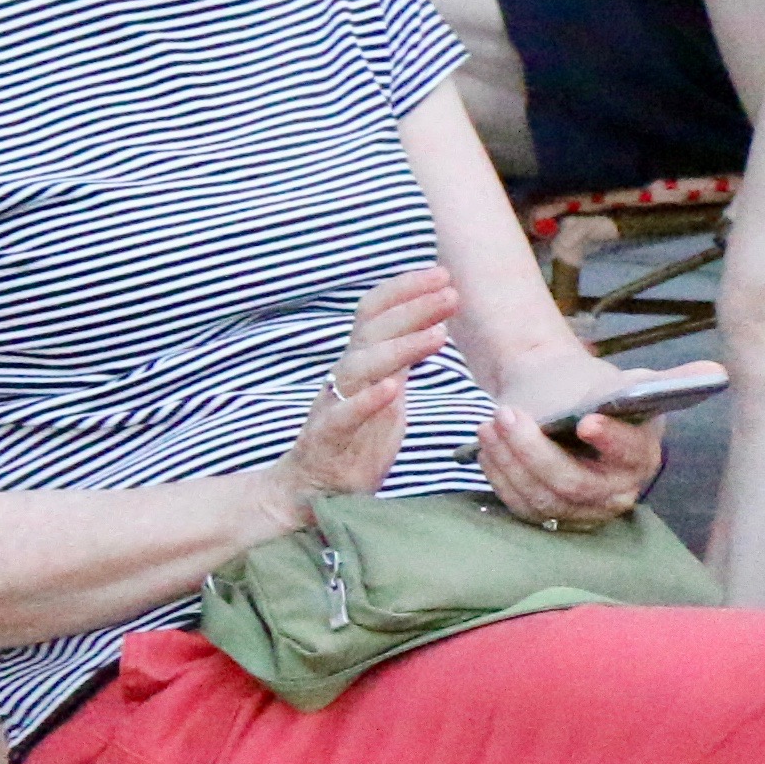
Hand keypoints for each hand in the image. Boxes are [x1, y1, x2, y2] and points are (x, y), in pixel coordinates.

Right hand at [274, 270, 456, 517]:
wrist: (313, 488)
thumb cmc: (358, 437)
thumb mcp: (389, 389)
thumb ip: (403, 358)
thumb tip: (434, 322)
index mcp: (362, 362)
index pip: (377, 312)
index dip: (405, 290)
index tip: (443, 274)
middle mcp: (346, 376)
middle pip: (373, 330)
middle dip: (412, 307)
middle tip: (451, 293)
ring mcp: (335, 404)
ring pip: (362, 366)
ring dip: (401, 347)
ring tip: (438, 334)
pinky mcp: (329, 438)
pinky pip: (345, 415)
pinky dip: (367, 400)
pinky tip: (392, 389)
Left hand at [475, 375, 660, 525]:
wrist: (558, 404)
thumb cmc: (593, 391)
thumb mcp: (630, 381)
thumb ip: (671, 381)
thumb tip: (717, 373)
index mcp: (641, 457)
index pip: (627, 455)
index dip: (609, 440)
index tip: (585, 419)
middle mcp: (615, 493)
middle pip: (572, 484)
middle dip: (533, 450)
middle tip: (505, 414)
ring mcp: (580, 510)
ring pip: (540, 498)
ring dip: (509, 460)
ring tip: (490, 423)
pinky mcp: (549, 517)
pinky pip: (520, 507)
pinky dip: (500, 476)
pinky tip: (488, 446)